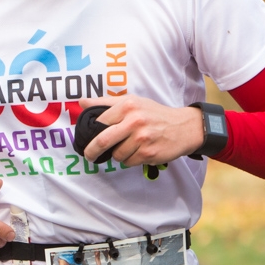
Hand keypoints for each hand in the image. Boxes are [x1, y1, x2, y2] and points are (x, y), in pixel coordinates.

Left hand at [79, 95, 202, 166]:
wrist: (183, 127)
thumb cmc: (154, 114)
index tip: (86, 138)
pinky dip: (130, 159)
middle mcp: (134, 121)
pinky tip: (140, 151)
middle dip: (92, 151)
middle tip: (89, 155)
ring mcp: (142, 138)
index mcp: (128, 105)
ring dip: (119, 154)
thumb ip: (106, 102)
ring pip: (117, 155)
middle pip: (103, 141)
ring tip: (130, 146)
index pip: (100, 121)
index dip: (91, 132)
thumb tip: (82, 102)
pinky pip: (129, 162)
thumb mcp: (133, 101)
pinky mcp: (148, 153)